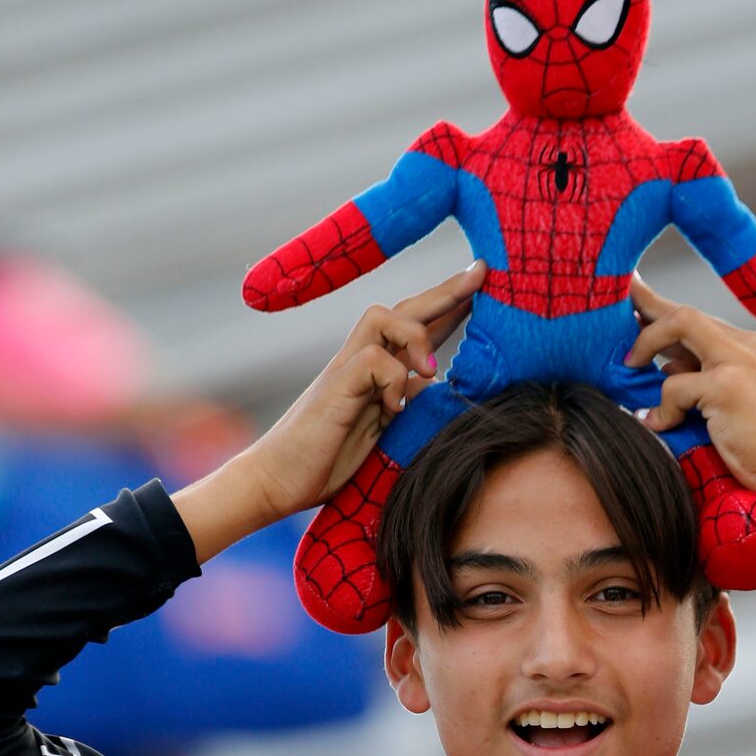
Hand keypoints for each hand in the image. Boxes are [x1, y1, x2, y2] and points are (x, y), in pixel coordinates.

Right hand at [173, 259, 484, 561]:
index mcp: (374, 373)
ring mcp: (344, 370)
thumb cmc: (323, 462)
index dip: (447, 308)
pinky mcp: (335, 386)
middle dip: (446, 291)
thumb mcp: (380, 433)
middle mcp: (360, 361)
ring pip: (384, 316)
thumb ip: (405, 405)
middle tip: (481, 272)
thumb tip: (435, 382)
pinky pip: (373, 360)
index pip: (415, 328)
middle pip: (405, 309)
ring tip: (431, 371)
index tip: (479, 288)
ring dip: (417, 335)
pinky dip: (394, 380)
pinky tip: (394, 409)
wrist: (275, 483)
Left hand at [625, 275, 755, 538]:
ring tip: (628, 372)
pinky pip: (674, 383)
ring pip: (679, 325)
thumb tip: (664, 368)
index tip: (632, 302)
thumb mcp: (735, 405)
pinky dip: (661, 406)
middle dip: (643, 309)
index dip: (660, 309)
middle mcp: (746, 344)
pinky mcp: (728, 386)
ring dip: (646, 347)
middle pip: (684, 311)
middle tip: (611, 318)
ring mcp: (739, 360)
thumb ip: (704, 380)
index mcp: (750, 348)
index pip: (698, 320)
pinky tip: (659, 425)